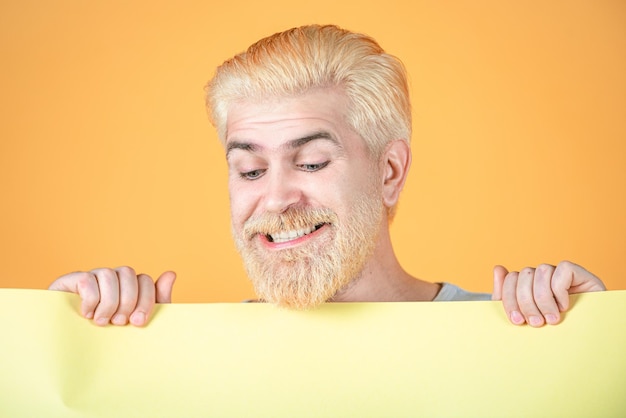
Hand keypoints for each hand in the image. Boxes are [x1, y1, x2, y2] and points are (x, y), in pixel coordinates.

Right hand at [48, 266, 175, 326]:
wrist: (74, 354)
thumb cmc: (110, 338)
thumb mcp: (137, 323)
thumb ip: (158, 301)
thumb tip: (171, 273)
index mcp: (129, 286)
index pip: (145, 280)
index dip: (145, 300)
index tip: (138, 323)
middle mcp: (111, 278)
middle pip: (128, 273)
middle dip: (128, 301)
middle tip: (120, 323)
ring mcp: (91, 277)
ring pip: (108, 273)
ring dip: (109, 302)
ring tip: (102, 322)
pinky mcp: (69, 281)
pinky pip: (86, 279)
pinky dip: (90, 299)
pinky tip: (87, 314)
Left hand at [492, 261, 604, 326]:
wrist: (587, 347)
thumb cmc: (553, 334)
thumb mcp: (524, 319)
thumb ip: (506, 296)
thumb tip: (498, 268)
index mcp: (530, 285)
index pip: (511, 278)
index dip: (509, 298)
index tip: (517, 321)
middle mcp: (544, 277)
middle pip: (524, 274)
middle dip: (526, 302)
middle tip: (536, 323)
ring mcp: (561, 274)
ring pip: (541, 270)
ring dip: (543, 298)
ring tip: (552, 318)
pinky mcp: (580, 274)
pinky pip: (563, 269)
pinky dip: (560, 290)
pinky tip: (565, 306)